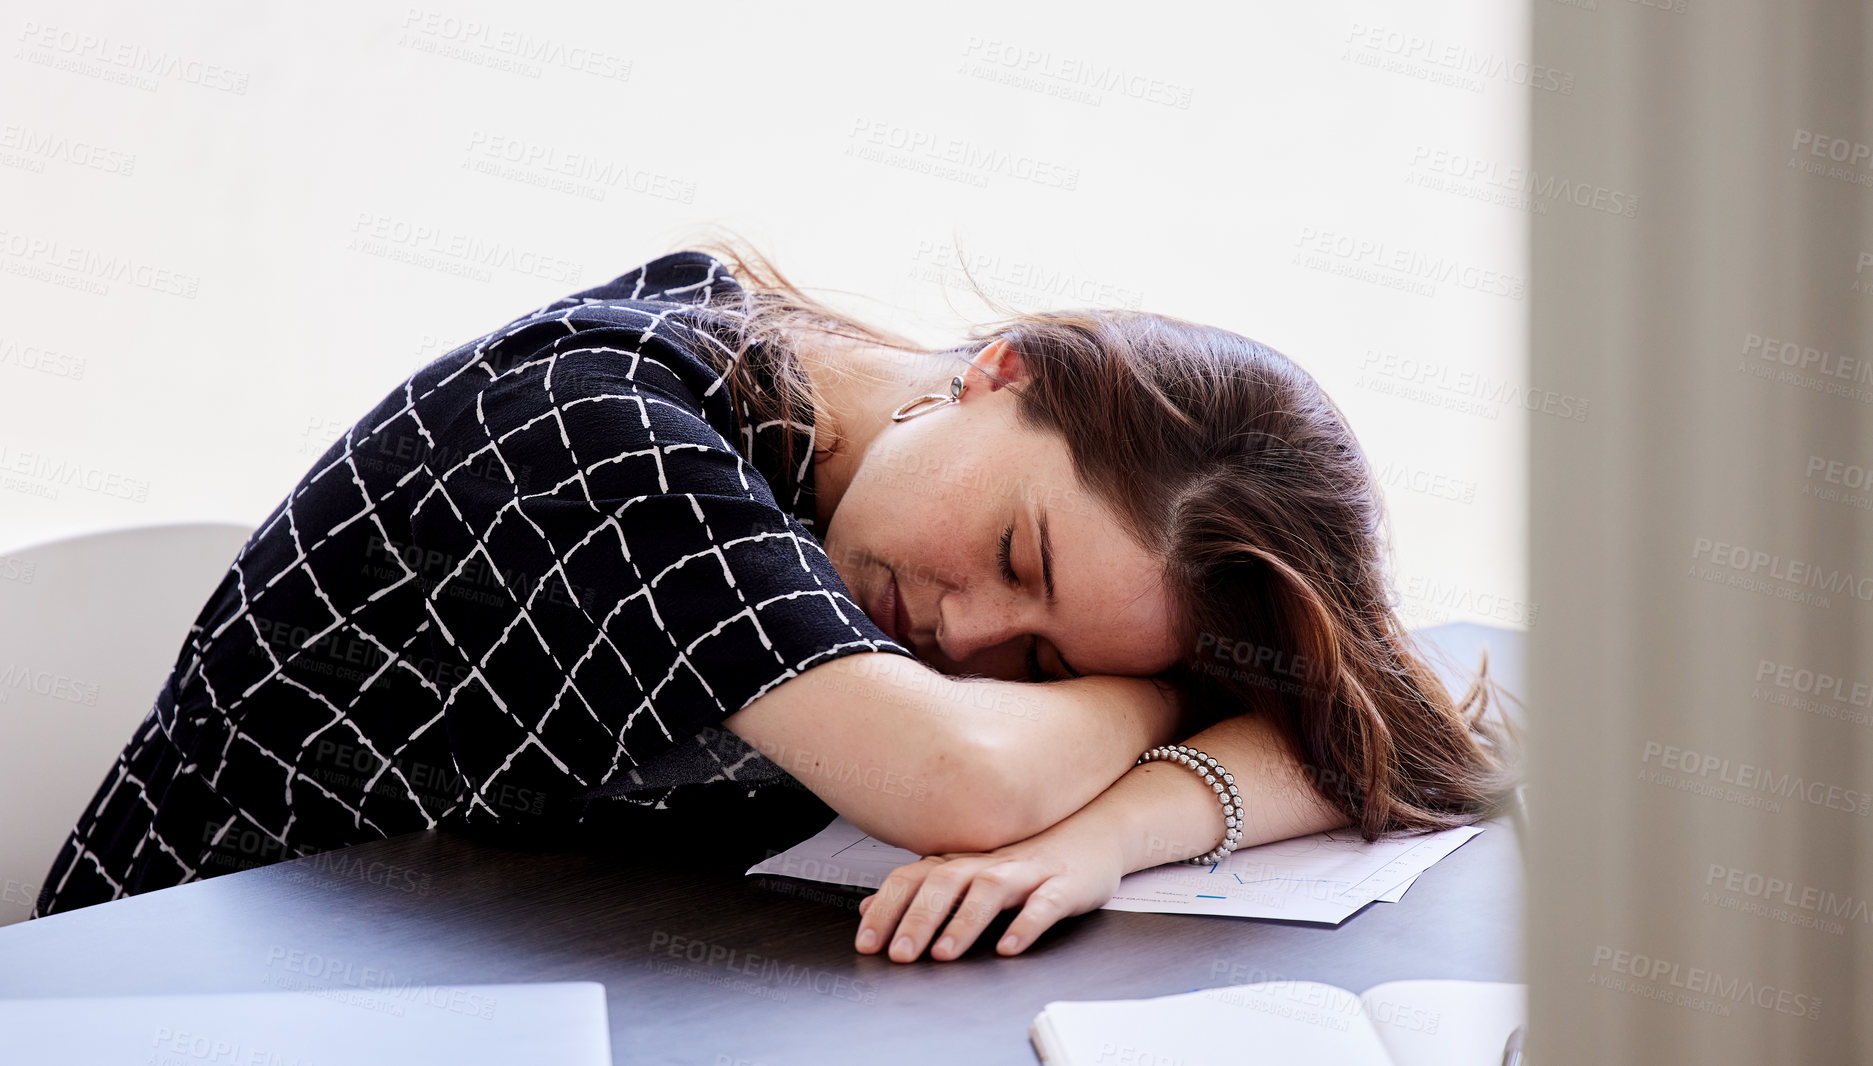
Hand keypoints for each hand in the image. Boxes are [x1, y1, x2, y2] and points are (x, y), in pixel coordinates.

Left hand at [851, 816, 1126, 962]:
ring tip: (944, 953)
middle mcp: (987, 863)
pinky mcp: (1063, 886)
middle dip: (917, 920)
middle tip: (899, 955)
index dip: (886, 908)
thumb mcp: (968, 873)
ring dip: (964, 922)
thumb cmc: (1026, 860)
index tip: (867, 941)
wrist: (1093, 834)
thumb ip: (920, 891)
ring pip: (989, 891)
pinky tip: (1009, 946)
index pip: (912, 878)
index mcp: (961, 862)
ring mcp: (1026, 873)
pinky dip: (1025, 925)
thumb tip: (868, 907)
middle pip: (944, 883)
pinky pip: (1044, 905)